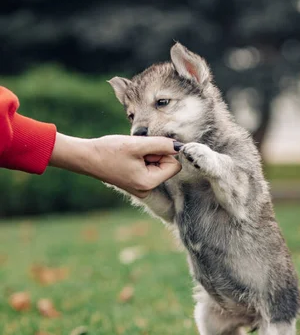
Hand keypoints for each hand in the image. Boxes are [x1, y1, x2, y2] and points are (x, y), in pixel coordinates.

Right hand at [49, 133, 180, 196]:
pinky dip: (141, 159)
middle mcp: (147, 190)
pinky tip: (127, 158)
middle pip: (166, 166)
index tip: (148, 148)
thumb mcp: (138, 144)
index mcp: (149, 183)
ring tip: (129, 155)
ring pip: (157, 166)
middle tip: (135, 152)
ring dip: (147, 155)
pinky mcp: (135, 183)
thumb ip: (161, 145)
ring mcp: (141, 188)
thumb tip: (179, 147)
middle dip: (155, 154)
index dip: (165, 153)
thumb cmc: (109, 151)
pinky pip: (148, 168)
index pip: (174, 166)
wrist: (86, 158)